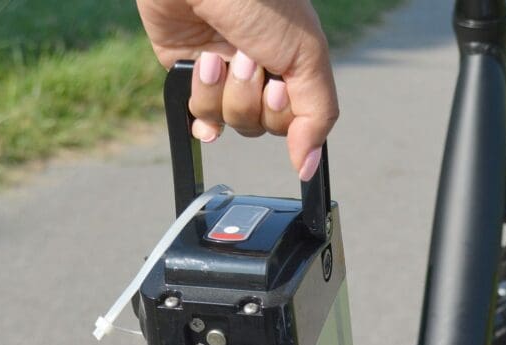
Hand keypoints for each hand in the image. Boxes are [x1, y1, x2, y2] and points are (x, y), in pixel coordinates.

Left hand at [136, 0, 337, 179]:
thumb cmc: (261, 1)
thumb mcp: (306, 55)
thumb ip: (316, 115)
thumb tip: (308, 166)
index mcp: (293, 63)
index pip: (295, 121)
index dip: (282, 110)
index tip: (277, 81)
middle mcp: (261, 72)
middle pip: (260, 125)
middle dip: (249, 95)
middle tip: (245, 57)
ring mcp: (224, 75)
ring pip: (227, 120)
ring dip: (221, 90)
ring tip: (216, 53)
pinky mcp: (188, 74)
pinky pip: (197, 115)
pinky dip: (198, 103)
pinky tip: (201, 74)